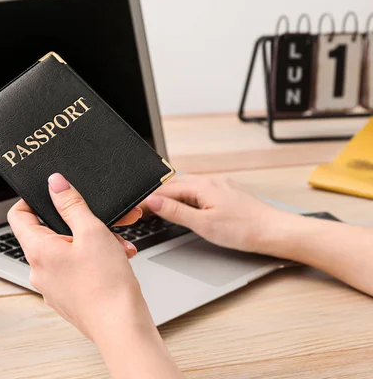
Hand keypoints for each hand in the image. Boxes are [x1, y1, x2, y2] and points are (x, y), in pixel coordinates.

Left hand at [7, 173, 153, 341]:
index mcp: (37, 251)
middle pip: (50, 232)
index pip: (18, 215)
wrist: (122, 327)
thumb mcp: (91, 231)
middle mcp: (39, 270)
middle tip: (102, 218)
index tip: (54, 192)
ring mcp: (54, 286)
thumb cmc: (106, 285)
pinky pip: (77, 268)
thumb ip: (71, 204)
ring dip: (93, 241)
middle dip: (79, 221)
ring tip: (118, 243)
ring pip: (68, 250)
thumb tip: (54, 183)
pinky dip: (96, 259)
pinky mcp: (69, 296)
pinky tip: (119, 257)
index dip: (33, 199)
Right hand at [142, 175, 289, 252]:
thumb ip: (175, 212)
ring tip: (162, 208)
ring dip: (174, 196)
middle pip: (177, 184)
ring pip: (189, 187)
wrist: (276, 232)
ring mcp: (222, 185)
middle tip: (145, 208)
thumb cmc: (245, 230)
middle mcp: (212, 180)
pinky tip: (188, 207)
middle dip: (160, 195)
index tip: (137, 206)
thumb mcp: (203, 224)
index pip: (166, 188)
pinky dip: (189, 198)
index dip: (150, 198)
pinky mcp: (229, 193)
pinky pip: (201, 191)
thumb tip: (154, 201)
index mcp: (203, 185)